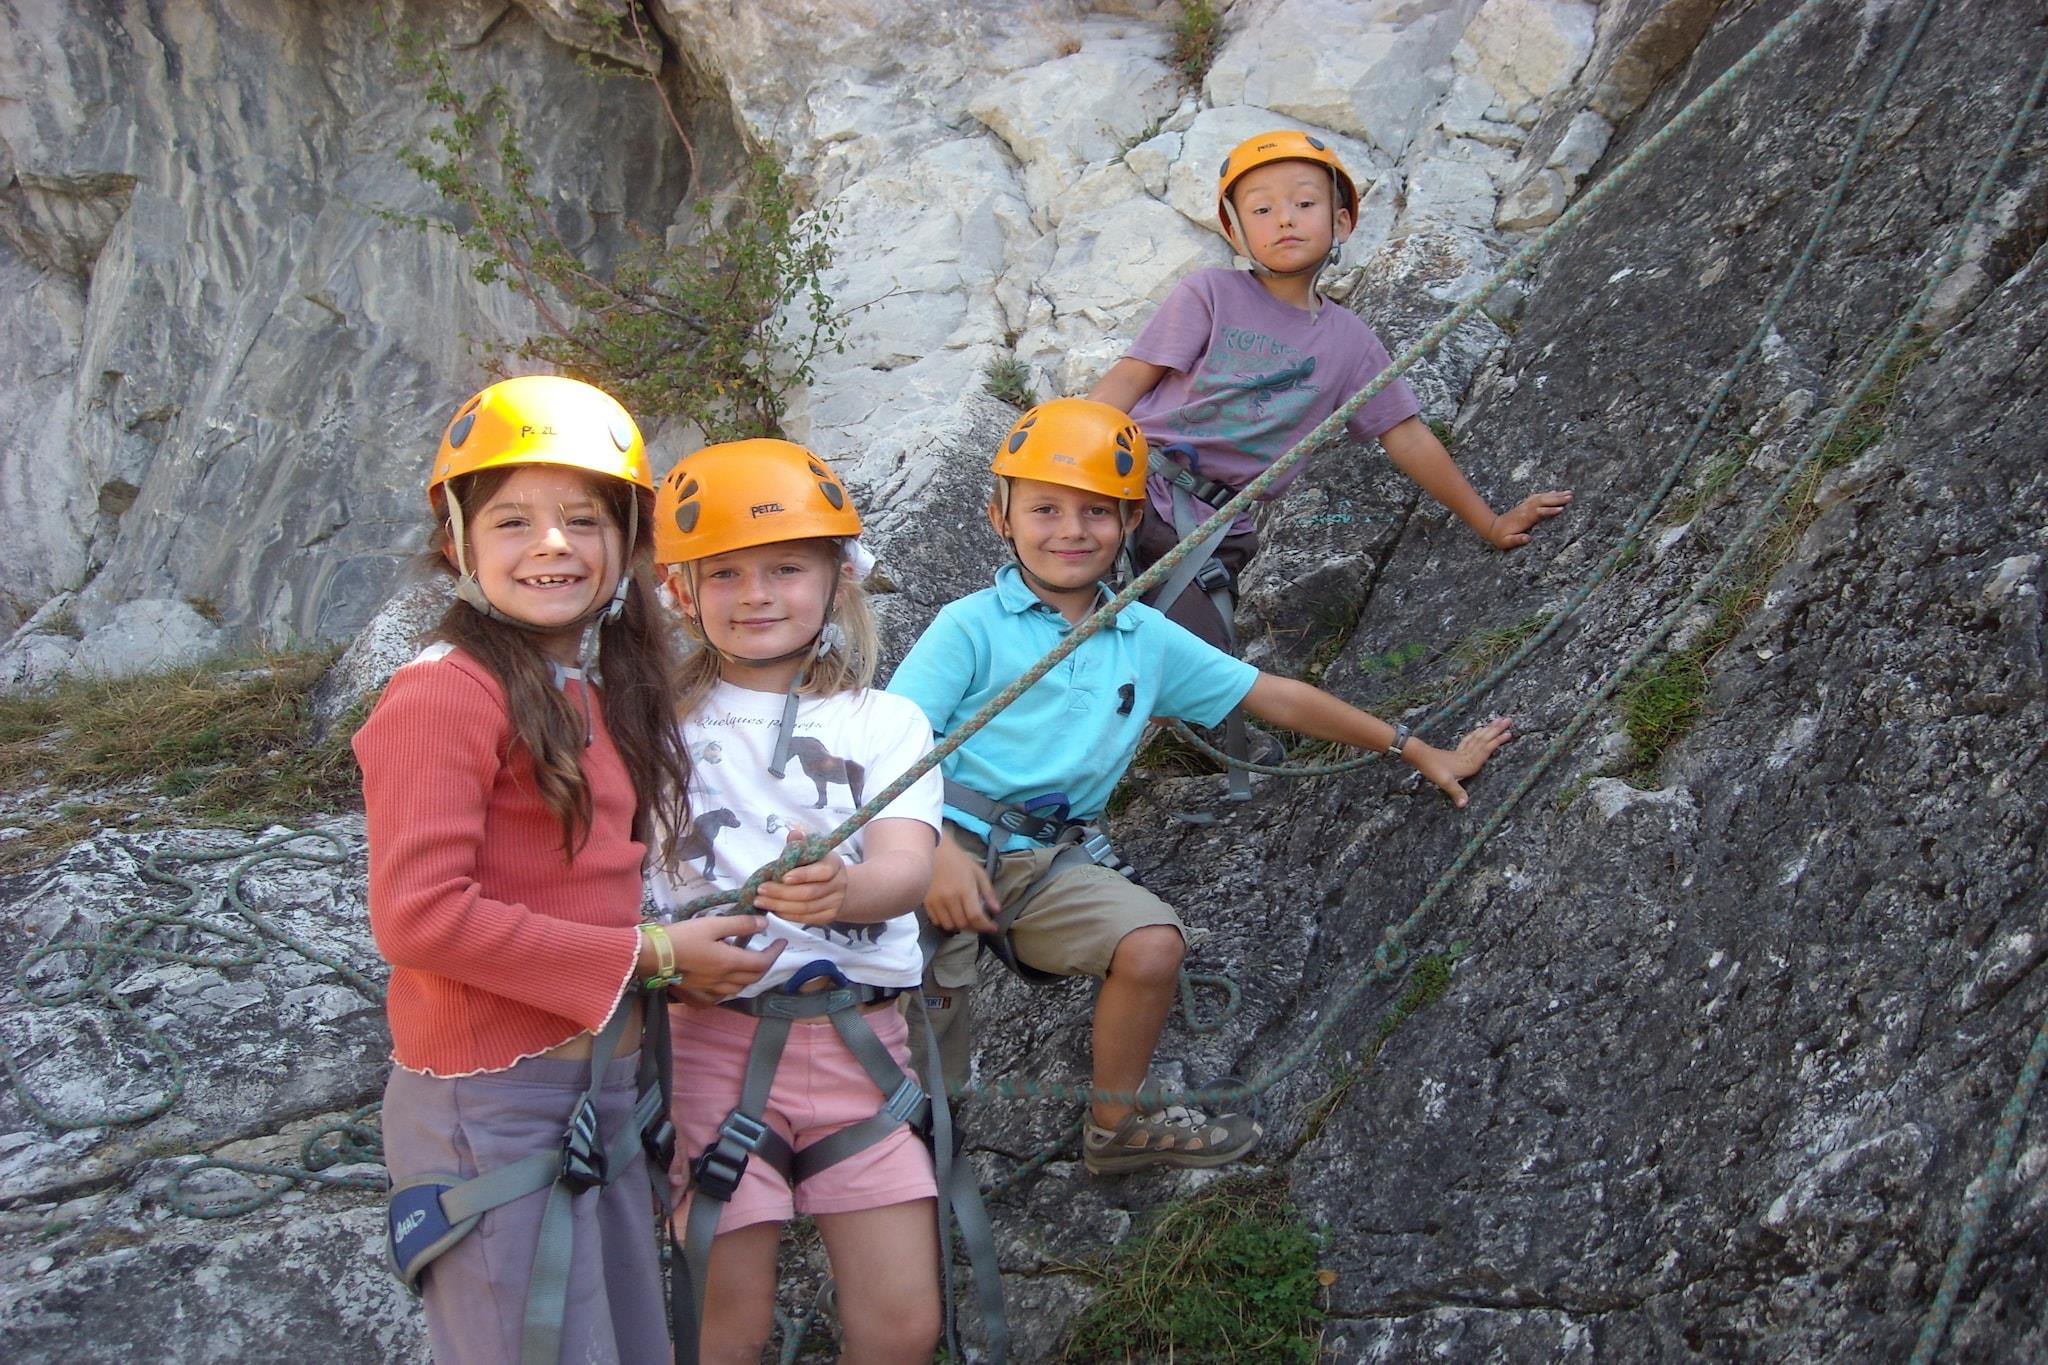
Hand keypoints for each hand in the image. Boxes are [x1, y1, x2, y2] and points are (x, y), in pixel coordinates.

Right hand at [663, 915, 783, 1000]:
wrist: (653, 956)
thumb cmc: (683, 937)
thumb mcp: (713, 924)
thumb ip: (740, 924)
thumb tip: (764, 924)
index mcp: (730, 963)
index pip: (762, 962)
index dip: (775, 953)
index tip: (782, 941)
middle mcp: (724, 980)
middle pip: (754, 977)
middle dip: (766, 964)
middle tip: (770, 950)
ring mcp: (711, 988)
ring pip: (740, 987)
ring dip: (751, 976)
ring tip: (751, 961)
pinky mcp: (700, 990)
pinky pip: (724, 993)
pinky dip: (734, 985)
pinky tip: (729, 977)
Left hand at [750, 829, 846, 924]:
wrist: (836, 885)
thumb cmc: (816, 864)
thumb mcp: (811, 850)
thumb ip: (800, 845)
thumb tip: (793, 834)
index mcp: (834, 864)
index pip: (822, 872)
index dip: (802, 875)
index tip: (782, 876)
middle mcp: (839, 884)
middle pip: (809, 893)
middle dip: (782, 893)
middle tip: (760, 890)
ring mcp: (835, 903)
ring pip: (805, 908)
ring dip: (780, 905)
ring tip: (760, 901)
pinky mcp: (828, 916)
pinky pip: (805, 918)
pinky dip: (787, 915)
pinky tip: (773, 909)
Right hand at [924, 836, 998, 934]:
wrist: (934, 851)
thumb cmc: (958, 860)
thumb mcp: (978, 872)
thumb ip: (988, 892)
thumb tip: (996, 910)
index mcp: (965, 889)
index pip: (975, 916)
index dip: (985, 926)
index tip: (992, 928)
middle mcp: (950, 898)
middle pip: (963, 924)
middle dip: (975, 927)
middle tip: (980, 923)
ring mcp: (936, 901)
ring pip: (949, 926)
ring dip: (960, 926)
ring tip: (966, 920)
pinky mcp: (926, 902)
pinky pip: (937, 921)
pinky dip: (946, 922)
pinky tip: (952, 916)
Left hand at [1404, 717, 1513, 807]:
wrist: (1419, 756)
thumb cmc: (1432, 769)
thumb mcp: (1445, 782)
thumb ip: (1456, 792)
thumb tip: (1464, 805)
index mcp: (1469, 762)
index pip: (1486, 749)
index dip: (1497, 741)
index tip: (1509, 733)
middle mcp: (1468, 755)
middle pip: (1485, 740)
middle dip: (1497, 730)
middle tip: (1508, 719)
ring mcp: (1462, 751)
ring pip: (1478, 738)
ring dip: (1489, 729)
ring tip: (1498, 720)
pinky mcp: (1456, 751)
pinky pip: (1469, 740)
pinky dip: (1476, 734)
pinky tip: (1479, 730)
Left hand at [1486, 490, 1571, 549]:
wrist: (1492, 527)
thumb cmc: (1501, 537)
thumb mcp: (1506, 542)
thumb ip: (1516, 540)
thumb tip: (1527, 539)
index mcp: (1523, 519)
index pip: (1538, 513)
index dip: (1549, 511)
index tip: (1561, 509)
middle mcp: (1525, 510)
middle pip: (1542, 502)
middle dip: (1557, 499)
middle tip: (1570, 497)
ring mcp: (1525, 506)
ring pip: (1541, 498)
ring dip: (1555, 495)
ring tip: (1569, 493)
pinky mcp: (1525, 505)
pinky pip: (1537, 497)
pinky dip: (1546, 494)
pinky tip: (1555, 492)